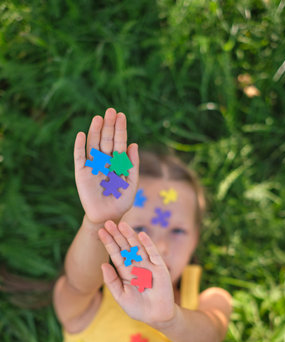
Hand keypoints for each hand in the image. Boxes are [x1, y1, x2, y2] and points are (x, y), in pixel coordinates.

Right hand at [74, 108, 138, 223]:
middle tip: (110, 111)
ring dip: (95, 131)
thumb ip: (132, 164)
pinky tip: (82, 134)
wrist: (107, 217)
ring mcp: (92, 166)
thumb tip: (134, 144)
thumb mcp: (131, 182)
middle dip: (108, 126)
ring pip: (93, 145)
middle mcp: (105, 161)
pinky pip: (79, 157)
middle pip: (106, 140)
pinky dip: (80, 146)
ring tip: (98, 118)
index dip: (120, 130)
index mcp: (118, 162)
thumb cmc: (121, 201)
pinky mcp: (81, 173)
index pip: (119, 142)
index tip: (121, 116)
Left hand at [98, 220, 175, 325]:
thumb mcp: (120, 296)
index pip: (116, 254)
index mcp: (125, 272)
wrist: (156, 316)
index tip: (101, 232)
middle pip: (125, 247)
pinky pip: (153, 253)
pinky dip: (148, 244)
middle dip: (117, 235)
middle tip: (108, 222)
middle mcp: (136, 265)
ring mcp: (148, 265)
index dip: (109, 243)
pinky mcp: (160, 267)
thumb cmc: (137, 308)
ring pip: (138, 247)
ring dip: (130, 236)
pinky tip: (140, 234)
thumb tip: (103, 264)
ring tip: (122, 224)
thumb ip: (112, 281)